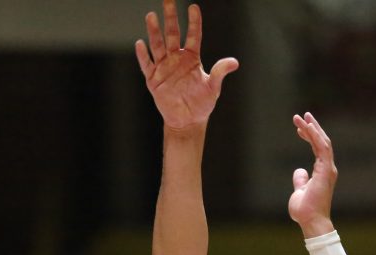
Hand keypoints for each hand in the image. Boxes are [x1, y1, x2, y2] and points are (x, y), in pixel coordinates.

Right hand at [135, 1, 238, 131]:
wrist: (187, 120)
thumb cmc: (202, 103)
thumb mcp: (213, 87)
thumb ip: (220, 73)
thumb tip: (234, 62)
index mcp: (191, 57)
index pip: (193, 35)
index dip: (194, 22)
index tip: (193, 7)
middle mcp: (176, 58)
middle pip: (172, 34)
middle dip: (170, 17)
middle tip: (168, 0)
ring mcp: (164, 67)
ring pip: (158, 45)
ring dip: (154, 31)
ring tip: (151, 16)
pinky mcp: (153, 79)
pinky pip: (147, 65)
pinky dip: (143, 55)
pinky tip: (140, 44)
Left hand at [288, 112, 336, 237]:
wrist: (311, 221)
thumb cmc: (305, 210)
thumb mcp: (299, 191)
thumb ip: (300, 180)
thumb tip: (299, 170)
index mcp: (322, 172)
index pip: (317, 149)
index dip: (309, 136)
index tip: (299, 128)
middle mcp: (327, 168)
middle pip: (321, 142)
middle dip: (312, 127)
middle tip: (302, 115)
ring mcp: (328, 169)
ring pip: (323, 142)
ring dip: (313, 128)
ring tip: (303, 116)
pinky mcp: (326, 171)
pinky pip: (322, 149)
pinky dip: (316, 136)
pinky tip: (308, 127)